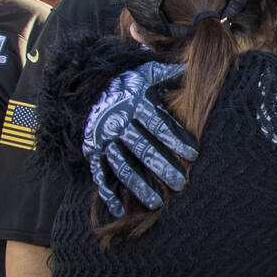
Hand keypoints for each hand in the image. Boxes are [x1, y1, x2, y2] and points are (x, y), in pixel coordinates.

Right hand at [82, 61, 197, 217]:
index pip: (159, 124)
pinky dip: (107, 192)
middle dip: (163, 168)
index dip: (177, 139)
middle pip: (143, 149)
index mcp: (135, 104)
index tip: (194, 155)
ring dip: (139, 186)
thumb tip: (194, 67)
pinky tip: (120, 209)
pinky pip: (99, 174)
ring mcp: (104, 140)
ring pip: (123, 166)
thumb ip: (170, 74)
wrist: (82, 86)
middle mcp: (118, 123)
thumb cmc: (126, 84)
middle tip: (181, 184)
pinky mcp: (92, 152)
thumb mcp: (146, 74)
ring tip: (157, 203)